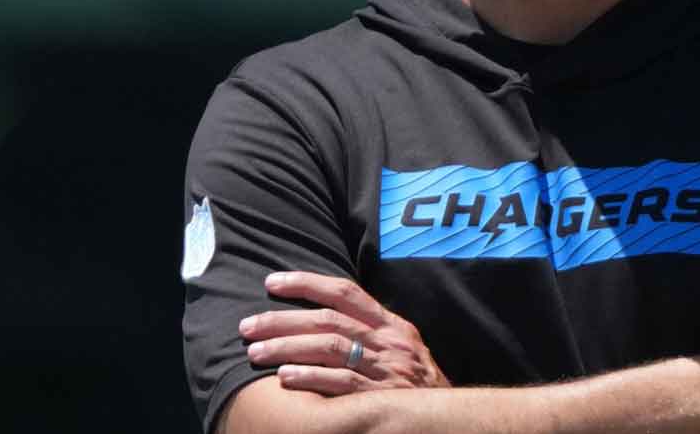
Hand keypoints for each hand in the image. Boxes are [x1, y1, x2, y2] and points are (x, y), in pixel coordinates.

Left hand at [239, 271, 450, 394]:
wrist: (451, 417)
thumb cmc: (418, 383)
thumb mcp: (403, 347)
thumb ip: (370, 331)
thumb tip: (323, 317)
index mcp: (392, 324)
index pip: (344, 292)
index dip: (306, 283)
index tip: (272, 282)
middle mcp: (388, 341)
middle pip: (328, 319)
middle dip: (283, 320)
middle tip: (248, 326)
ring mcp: (385, 369)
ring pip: (329, 347)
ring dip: (287, 348)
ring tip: (255, 353)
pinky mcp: (380, 397)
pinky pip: (340, 383)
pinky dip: (310, 377)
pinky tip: (284, 377)